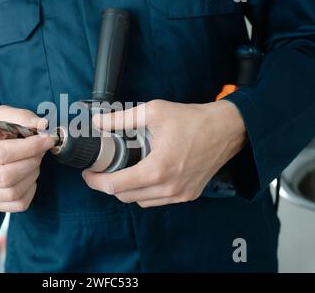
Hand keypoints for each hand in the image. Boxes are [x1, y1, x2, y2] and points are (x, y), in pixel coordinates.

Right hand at [0, 105, 55, 212]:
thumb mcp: (4, 116)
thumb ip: (23, 117)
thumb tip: (42, 125)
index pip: (1, 153)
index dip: (30, 147)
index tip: (47, 139)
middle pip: (7, 176)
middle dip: (32, 161)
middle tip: (41, 150)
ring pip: (14, 191)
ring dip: (33, 174)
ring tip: (33, 160)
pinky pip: (19, 204)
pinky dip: (31, 189)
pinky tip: (28, 175)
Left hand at [82, 100, 245, 207]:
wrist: (226, 129)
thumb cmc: (192, 120)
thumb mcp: (153, 112)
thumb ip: (121, 118)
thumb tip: (99, 121)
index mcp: (157, 169)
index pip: (116, 186)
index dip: (96, 181)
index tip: (88, 173)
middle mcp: (168, 188)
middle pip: (125, 197)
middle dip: (108, 186)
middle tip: (101, 171)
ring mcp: (179, 195)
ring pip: (140, 202)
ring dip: (126, 190)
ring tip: (121, 173)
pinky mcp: (188, 195)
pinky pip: (157, 201)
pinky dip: (144, 193)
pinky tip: (142, 177)